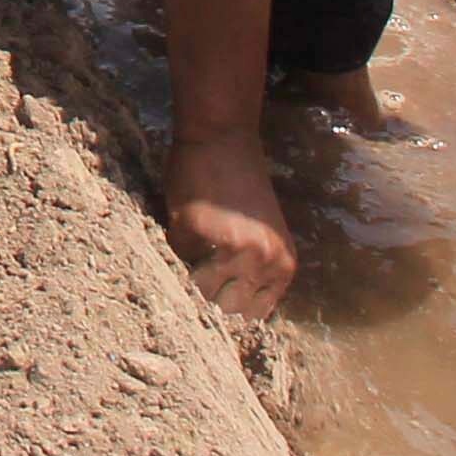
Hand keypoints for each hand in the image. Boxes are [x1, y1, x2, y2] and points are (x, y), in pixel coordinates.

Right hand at [165, 130, 297, 320]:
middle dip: (205, 305)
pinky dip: (173, 247)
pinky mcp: (197, 229)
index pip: (253, 318)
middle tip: (189, 295)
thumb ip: (251, 274)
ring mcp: (231, 247)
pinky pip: (176, 255)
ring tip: (181, 265)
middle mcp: (263, 261)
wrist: (223, 138)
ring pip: (198, 290)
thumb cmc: (241, 185)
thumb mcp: (262, 238)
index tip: (209, 315)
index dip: (227, 317)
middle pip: (226, 311)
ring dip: (186, 280)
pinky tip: (180, 226)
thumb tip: (222, 311)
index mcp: (283, 267)